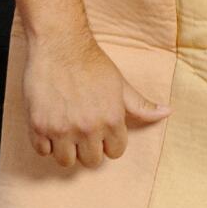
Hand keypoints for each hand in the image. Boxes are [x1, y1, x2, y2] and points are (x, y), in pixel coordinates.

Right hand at [22, 30, 166, 168]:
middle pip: (92, 161)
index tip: (101, 133)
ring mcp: (62, 129)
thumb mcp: (120, 84)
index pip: (115, 152)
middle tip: (82, 133)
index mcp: (111, 120)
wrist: (60, 45)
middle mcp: (88, 128)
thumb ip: (141, 105)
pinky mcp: (39, 126)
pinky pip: (42, 151)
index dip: (108, 143)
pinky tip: (49, 128)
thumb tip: (167, 112)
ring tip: (65, 133)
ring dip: (66, 150)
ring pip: (66, 161)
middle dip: (88, 149)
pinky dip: (45, 143)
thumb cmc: (92, 63)